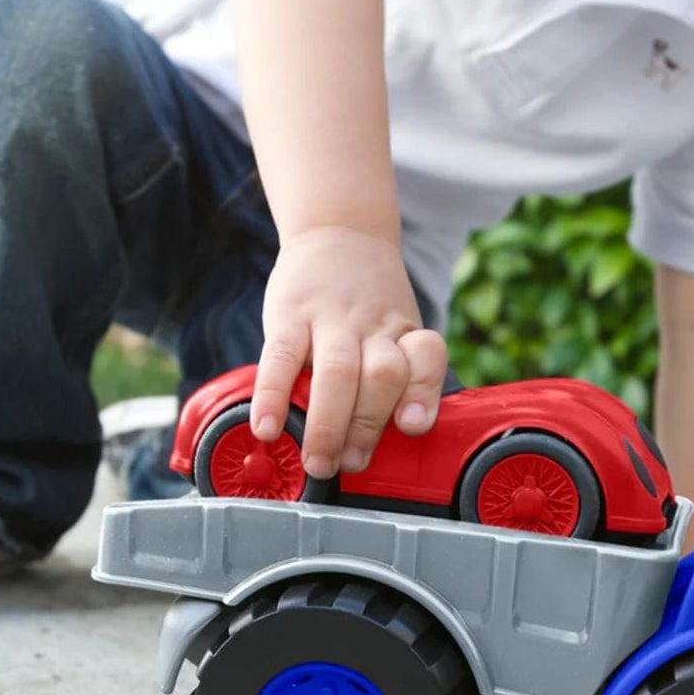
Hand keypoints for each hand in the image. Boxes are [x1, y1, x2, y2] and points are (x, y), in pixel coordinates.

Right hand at [253, 228, 448, 479]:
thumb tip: (382, 442)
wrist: (338, 230)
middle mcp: (373, 326)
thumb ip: (396, 376)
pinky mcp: (290, 313)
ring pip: (338, 373)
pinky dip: (273, 396)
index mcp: (404, 332)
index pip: (426, 359)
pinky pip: (281, 357)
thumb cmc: (369, 300)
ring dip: (328, 424)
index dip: (422, 392)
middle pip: (382, 376)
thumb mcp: (397, 326)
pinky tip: (267, 426)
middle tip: (351, 463)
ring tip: (317, 461)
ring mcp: (331, 318)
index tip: (411, 426)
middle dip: (367, 427)